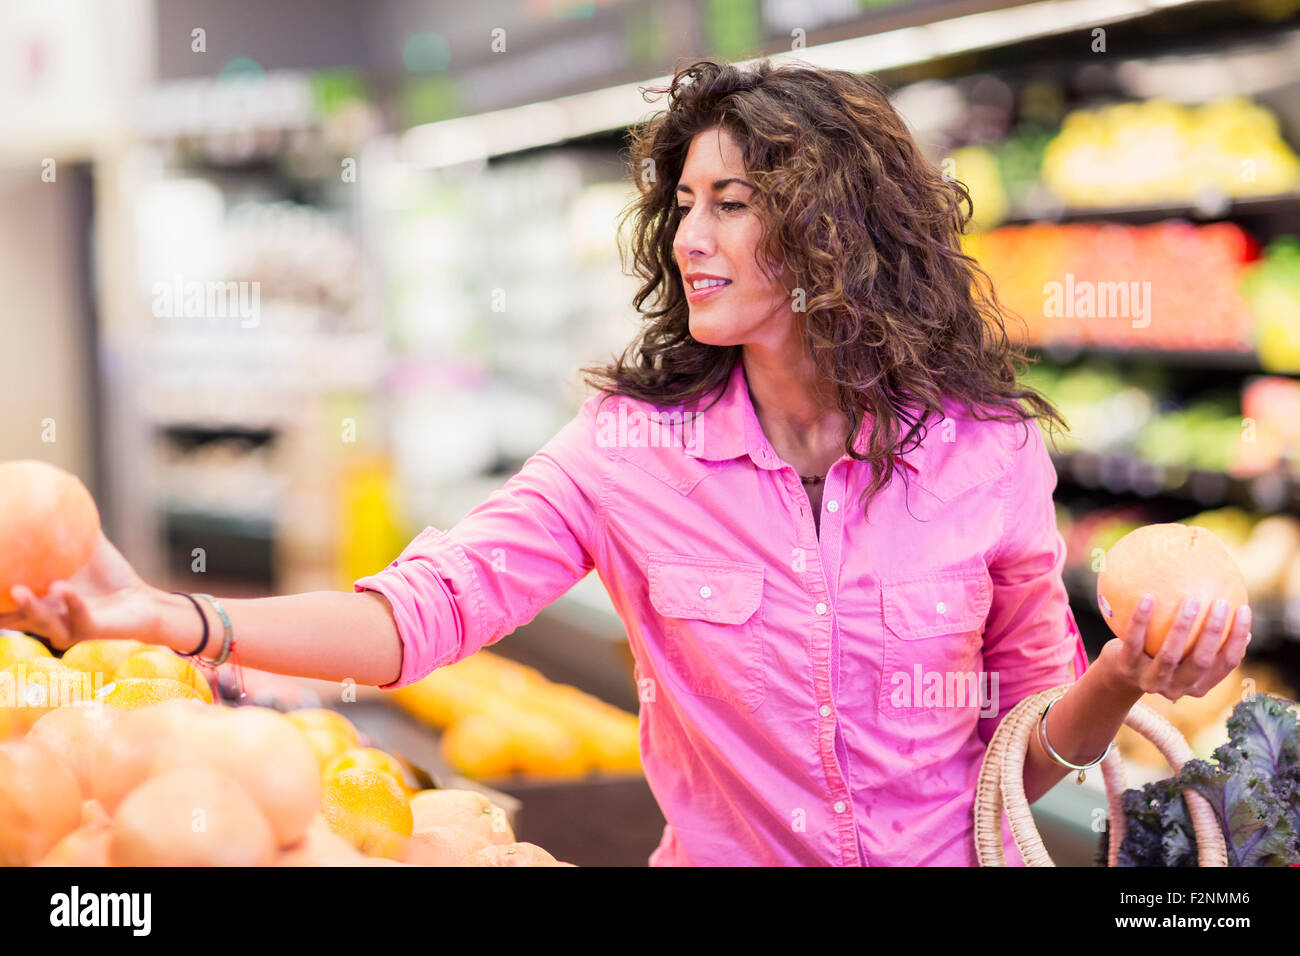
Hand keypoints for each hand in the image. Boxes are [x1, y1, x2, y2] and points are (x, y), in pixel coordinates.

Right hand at [0, 531, 159, 650]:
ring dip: (28, 607)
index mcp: (37, 600)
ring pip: (40, 621)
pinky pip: (77, 617)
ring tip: (17, 590)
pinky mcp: (87, 631)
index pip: (2, 600)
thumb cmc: (110, 576)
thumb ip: (72, 525)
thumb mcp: (87, 548)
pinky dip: (70, 601)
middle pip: (10, 617)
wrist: (142, 601)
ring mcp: (64, 627)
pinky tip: (62, 587)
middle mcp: (44, 617)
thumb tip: (66, 484)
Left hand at [1097, 594, 1251, 702]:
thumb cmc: (1161, 654)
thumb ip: (1206, 638)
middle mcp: (1178, 688)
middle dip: (1214, 633)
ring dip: (1182, 627)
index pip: (1227, 663)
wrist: (1120, 673)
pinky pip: (1134, 641)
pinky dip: (1141, 620)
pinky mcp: (1127, 668)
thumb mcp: (1186, 651)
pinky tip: (1147, 597)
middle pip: (1201, 661)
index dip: (1238, 639)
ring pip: (1170, 655)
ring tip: (1191, 600)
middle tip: (1221, 603)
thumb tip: (1238, 607)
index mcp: (1199, 685)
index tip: (1244, 609)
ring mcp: (1151, 680)